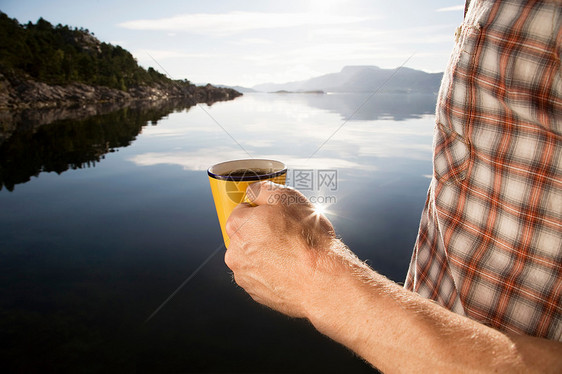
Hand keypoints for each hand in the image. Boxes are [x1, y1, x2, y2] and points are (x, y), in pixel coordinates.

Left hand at [224, 180, 337, 317]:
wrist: (323, 280)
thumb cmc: (307, 239)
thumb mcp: (288, 197)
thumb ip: (263, 189)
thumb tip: (252, 191)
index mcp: (238, 225)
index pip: (242, 211)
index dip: (262, 211)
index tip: (276, 216)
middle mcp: (234, 252)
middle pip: (245, 235)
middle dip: (262, 233)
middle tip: (287, 234)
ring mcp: (244, 276)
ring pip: (253, 257)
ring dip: (266, 254)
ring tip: (291, 254)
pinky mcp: (256, 294)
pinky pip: (261, 277)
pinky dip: (272, 272)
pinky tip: (290, 270)